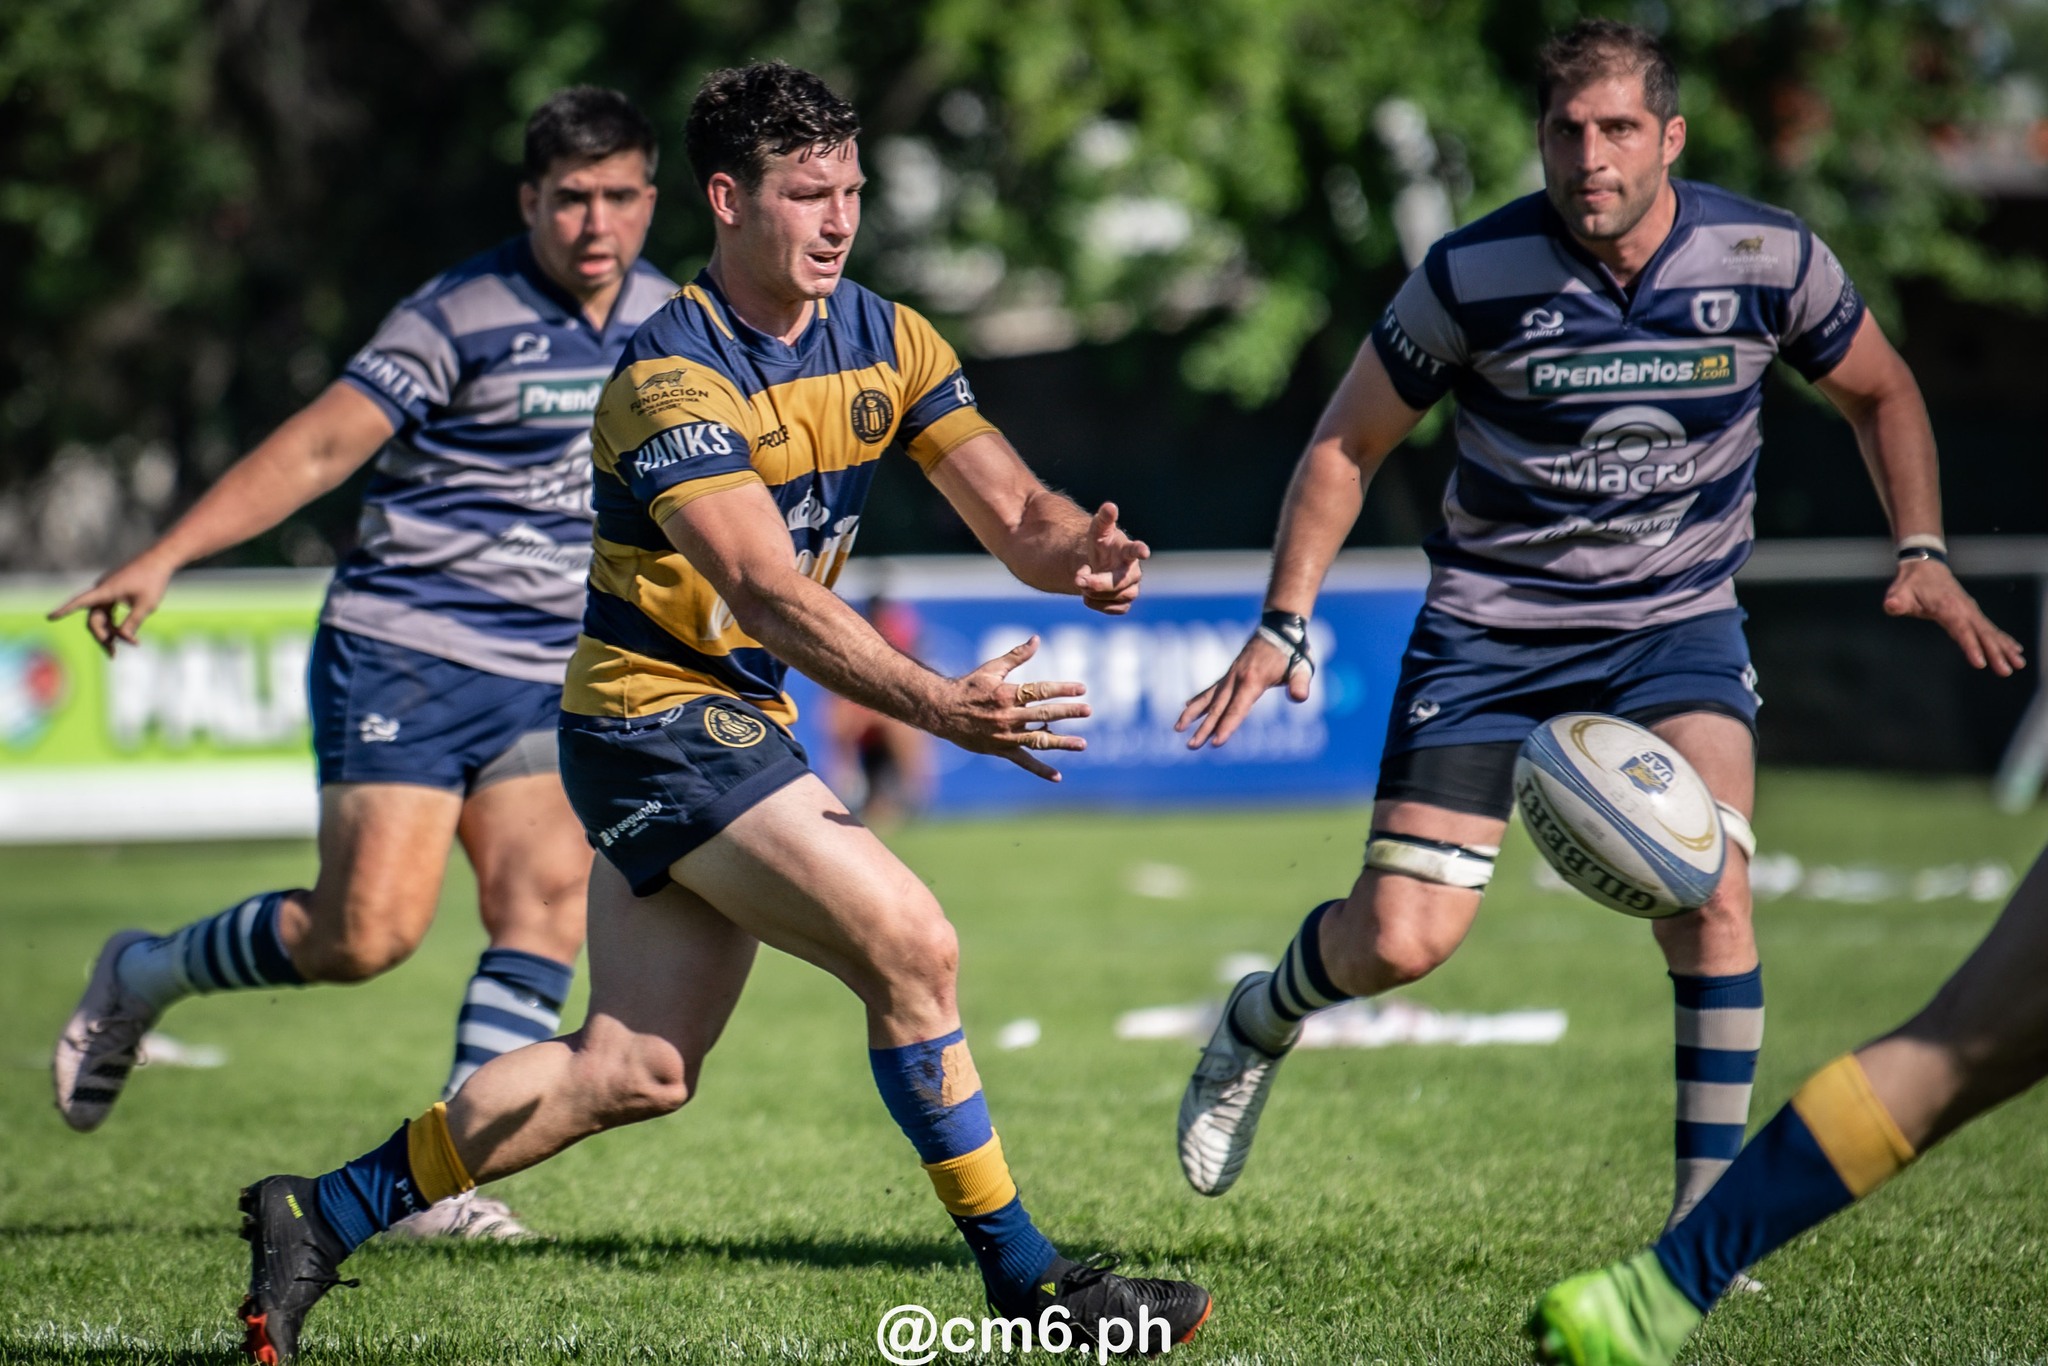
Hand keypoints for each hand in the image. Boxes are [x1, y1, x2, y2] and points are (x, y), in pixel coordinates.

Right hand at [48, 554, 176, 655]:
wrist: (159, 560)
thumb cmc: (153, 581)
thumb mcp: (145, 605)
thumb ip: (132, 622)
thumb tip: (122, 639)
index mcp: (105, 591)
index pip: (79, 602)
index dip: (65, 610)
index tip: (50, 617)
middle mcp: (102, 591)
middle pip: (94, 619)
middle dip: (102, 637)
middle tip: (113, 654)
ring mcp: (107, 592)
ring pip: (101, 617)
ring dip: (108, 633)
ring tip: (115, 650)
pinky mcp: (114, 593)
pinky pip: (108, 612)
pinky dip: (113, 624)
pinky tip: (120, 635)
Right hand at [936, 636, 1090, 781]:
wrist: (942, 711)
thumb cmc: (969, 687)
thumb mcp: (991, 669)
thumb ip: (1017, 656)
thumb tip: (1037, 639)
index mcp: (1006, 694)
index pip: (1040, 691)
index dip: (1062, 689)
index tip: (1082, 688)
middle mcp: (1007, 716)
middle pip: (1043, 715)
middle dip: (1068, 712)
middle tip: (1088, 710)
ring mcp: (1005, 736)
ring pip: (1038, 741)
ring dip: (1061, 743)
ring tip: (1083, 744)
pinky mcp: (1001, 750)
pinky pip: (1023, 762)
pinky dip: (1040, 770)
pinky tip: (1057, 776)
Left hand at [1073, 502, 1148, 614]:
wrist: (1098, 563)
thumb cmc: (1101, 544)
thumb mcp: (1097, 530)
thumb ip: (1103, 519)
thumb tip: (1110, 506)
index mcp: (1127, 551)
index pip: (1136, 549)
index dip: (1140, 550)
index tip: (1144, 551)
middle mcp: (1134, 571)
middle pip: (1122, 581)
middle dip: (1100, 583)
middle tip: (1078, 580)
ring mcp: (1132, 587)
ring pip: (1118, 597)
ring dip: (1096, 593)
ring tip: (1084, 582)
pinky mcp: (1125, 602)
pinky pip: (1115, 609)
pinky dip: (1098, 604)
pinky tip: (1089, 596)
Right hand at [1176, 628, 1309, 749]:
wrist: (1280, 627)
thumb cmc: (1294, 650)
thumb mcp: (1302, 667)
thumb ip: (1299, 683)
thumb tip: (1299, 697)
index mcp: (1253, 680)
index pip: (1237, 709)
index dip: (1227, 727)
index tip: (1215, 742)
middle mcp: (1236, 678)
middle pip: (1218, 708)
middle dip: (1204, 729)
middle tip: (1191, 746)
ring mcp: (1231, 675)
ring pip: (1209, 699)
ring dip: (1192, 715)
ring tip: (1177, 728)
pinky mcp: (1230, 674)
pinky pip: (1211, 689)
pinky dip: (1198, 700)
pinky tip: (1186, 708)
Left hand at [1883, 559, 2025, 676]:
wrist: (1926, 566)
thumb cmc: (1911, 583)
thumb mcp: (1899, 592)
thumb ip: (1897, 601)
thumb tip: (1891, 605)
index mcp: (1947, 607)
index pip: (1961, 629)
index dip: (1971, 646)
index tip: (1980, 662)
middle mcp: (1964, 609)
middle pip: (1981, 633)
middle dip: (1995, 652)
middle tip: (2006, 670)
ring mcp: (1970, 610)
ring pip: (1990, 632)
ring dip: (2004, 648)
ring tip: (2018, 664)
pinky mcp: (1972, 613)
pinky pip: (1989, 628)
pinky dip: (2003, 639)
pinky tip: (2014, 650)